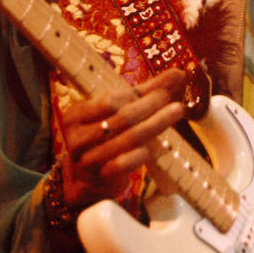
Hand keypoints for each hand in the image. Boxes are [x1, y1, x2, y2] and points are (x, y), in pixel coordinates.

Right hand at [57, 68, 187, 206]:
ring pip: (128, 139)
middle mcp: (78, 137)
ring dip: (157, 124)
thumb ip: (144, 92)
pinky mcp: (101, 177)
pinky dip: (145, 152)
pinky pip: (126, 163)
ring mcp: (88, 159)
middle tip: (173, 98)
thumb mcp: (116, 112)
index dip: (138, 95)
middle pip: (122, 118)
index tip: (163, 89)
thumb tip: (177, 73)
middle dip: (151, 106)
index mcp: (76, 115)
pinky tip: (161, 146)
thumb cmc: (105, 136)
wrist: (88, 179)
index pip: (109, 100)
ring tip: (177, 111)